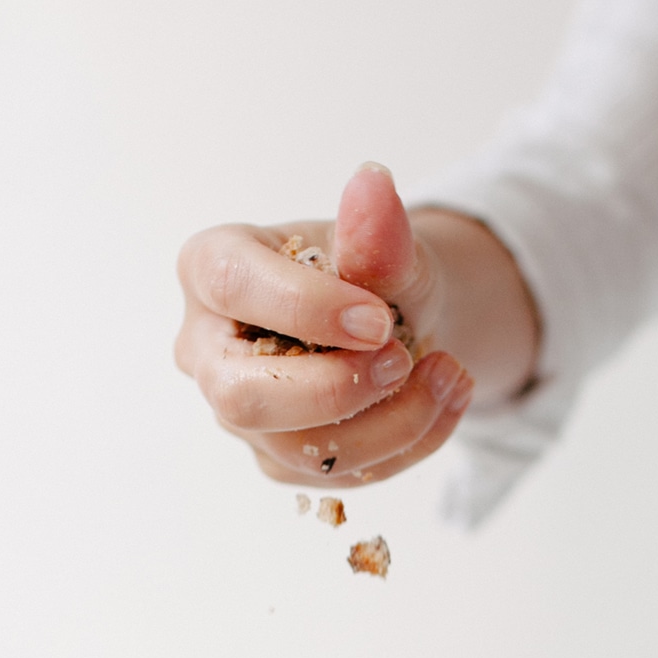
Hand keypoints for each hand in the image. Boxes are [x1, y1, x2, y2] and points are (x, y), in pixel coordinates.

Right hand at [174, 164, 474, 487]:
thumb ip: (375, 232)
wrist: (396, 326)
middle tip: (404, 359)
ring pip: (297, 450)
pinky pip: (339, 474)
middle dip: (338, 388)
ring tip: (451, 376)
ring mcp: (238, 413)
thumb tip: (373, 183)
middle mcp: (206, 348)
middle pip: (242, 396)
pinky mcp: (278, 457)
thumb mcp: (386, 247)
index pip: (233, 286)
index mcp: (210, 268)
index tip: (380, 318)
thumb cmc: (372, 275)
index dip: (309, 308)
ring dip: (392, 423)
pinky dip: (406, 444)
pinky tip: (445, 403)